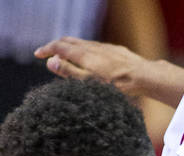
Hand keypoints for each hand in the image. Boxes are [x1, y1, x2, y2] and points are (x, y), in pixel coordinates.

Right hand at [34, 36, 149, 96]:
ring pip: (82, 42)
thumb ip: (71, 72)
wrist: (145, 76)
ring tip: (64, 55)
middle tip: (48, 53)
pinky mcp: (116, 50)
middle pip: (69, 41)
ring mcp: (106, 48)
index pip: (60, 47)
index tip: (38, 54)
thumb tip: (50, 62)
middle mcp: (94, 48)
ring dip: (70, 47)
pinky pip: (95, 46)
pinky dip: (84, 49)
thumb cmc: (119, 84)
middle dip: (56, 46)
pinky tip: (88, 57)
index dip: (47, 49)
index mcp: (85, 55)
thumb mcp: (92, 82)